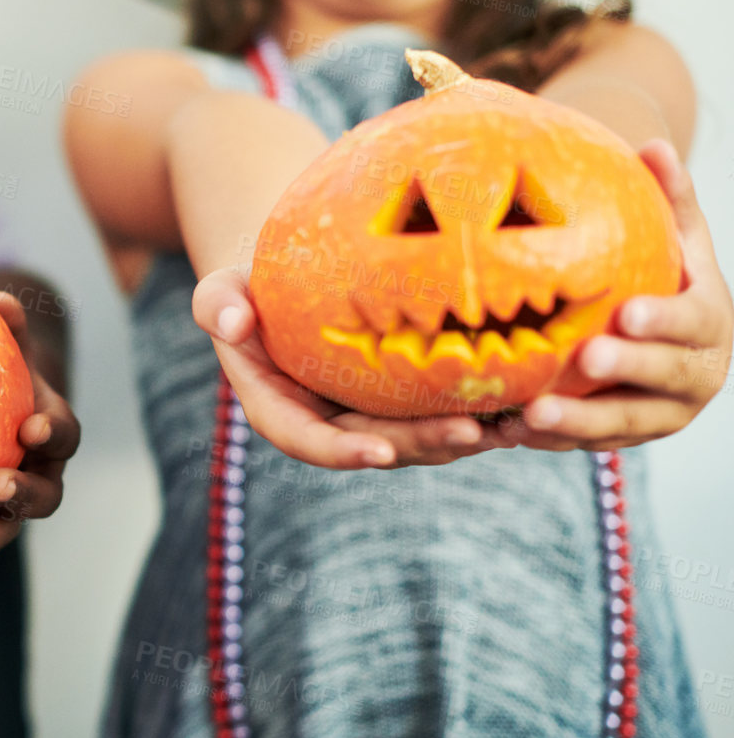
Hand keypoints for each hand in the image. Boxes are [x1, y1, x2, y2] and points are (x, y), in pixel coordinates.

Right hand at [194, 269, 493, 468]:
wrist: (288, 284)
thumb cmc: (251, 286)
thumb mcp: (221, 289)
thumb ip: (215, 304)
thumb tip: (231, 321)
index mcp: (282, 411)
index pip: (309, 442)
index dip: (344, 453)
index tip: (379, 452)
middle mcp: (331, 423)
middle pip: (380, 445)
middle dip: (425, 445)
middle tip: (472, 432)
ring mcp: (370, 415)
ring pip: (421, 437)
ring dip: (466, 436)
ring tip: (512, 422)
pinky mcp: (404, 400)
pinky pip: (443, 409)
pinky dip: (481, 408)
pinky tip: (523, 396)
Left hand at [497, 140, 731, 449]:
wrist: (664, 337)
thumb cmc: (666, 275)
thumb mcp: (677, 240)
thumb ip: (670, 200)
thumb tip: (654, 144)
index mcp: (710, 325)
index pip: (691, 323)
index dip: (662, 321)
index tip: (627, 313)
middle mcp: (695, 377)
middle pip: (661, 380)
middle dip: (624, 371)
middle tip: (581, 359)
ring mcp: (660, 415)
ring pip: (621, 425)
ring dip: (576, 423)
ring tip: (529, 416)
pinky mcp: (623, 439)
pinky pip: (585, 445)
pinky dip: (550, 440)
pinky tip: (505, 432)